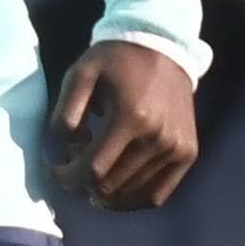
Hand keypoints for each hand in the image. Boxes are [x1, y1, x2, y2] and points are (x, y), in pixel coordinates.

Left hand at [55, 39, 201, 211]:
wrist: (163, 46)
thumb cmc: (115, 61)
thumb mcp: (81, 74)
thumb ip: (65, 113)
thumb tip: (66, 148)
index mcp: (131, 117)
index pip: (92, 171)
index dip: (67, 178)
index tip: (57, 170)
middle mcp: (158, 138)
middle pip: (110, 187)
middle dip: (84, 181)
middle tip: (78, 157)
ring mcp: (177, 148)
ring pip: (131, 195)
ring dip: (106, 188)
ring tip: (98, 163)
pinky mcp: (188, 153)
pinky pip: (157, 196)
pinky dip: (132, 199)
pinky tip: (116, 186)